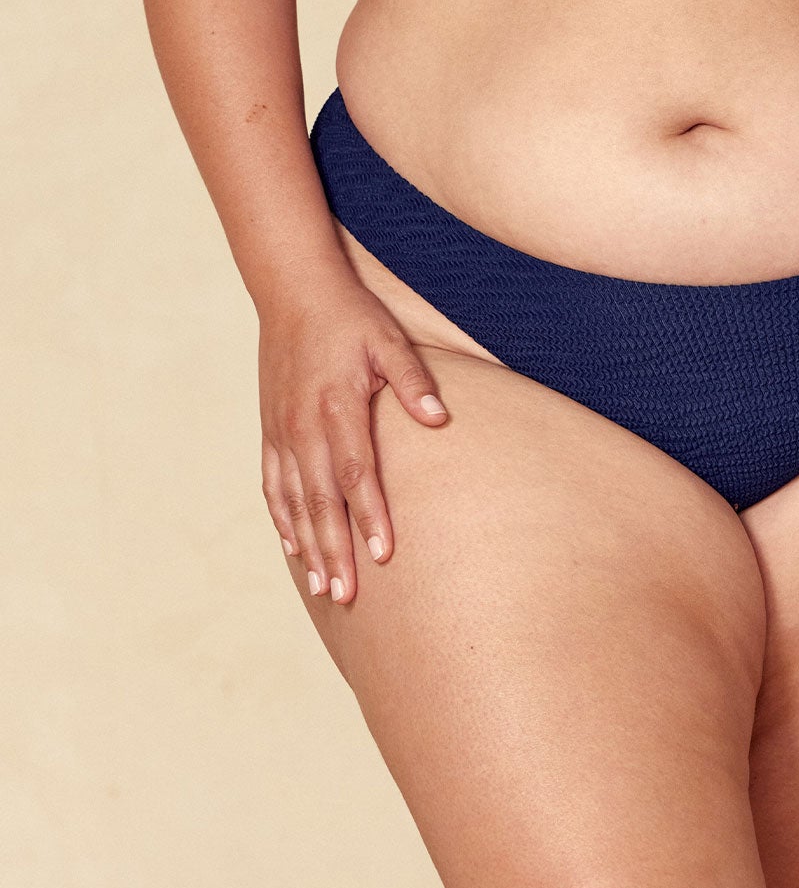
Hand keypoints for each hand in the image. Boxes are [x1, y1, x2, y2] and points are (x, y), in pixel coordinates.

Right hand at [258, 271, 450, 603]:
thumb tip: (440, 419)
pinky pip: (273, 484)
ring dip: (308, 545)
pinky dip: (283, 519)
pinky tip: (293, 546)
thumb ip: (412, 381)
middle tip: (348, 595)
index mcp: (337, 406)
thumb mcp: (389, 339)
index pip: (355, 473)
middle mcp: (304, 426)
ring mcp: (282, 431)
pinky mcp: (270, 430)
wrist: (293, 293)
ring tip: (324, 586)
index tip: (383, 555)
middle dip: (335, 550)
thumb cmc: (350, 317)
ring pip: (294, 501)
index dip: (369, 515)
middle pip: (321, 500)